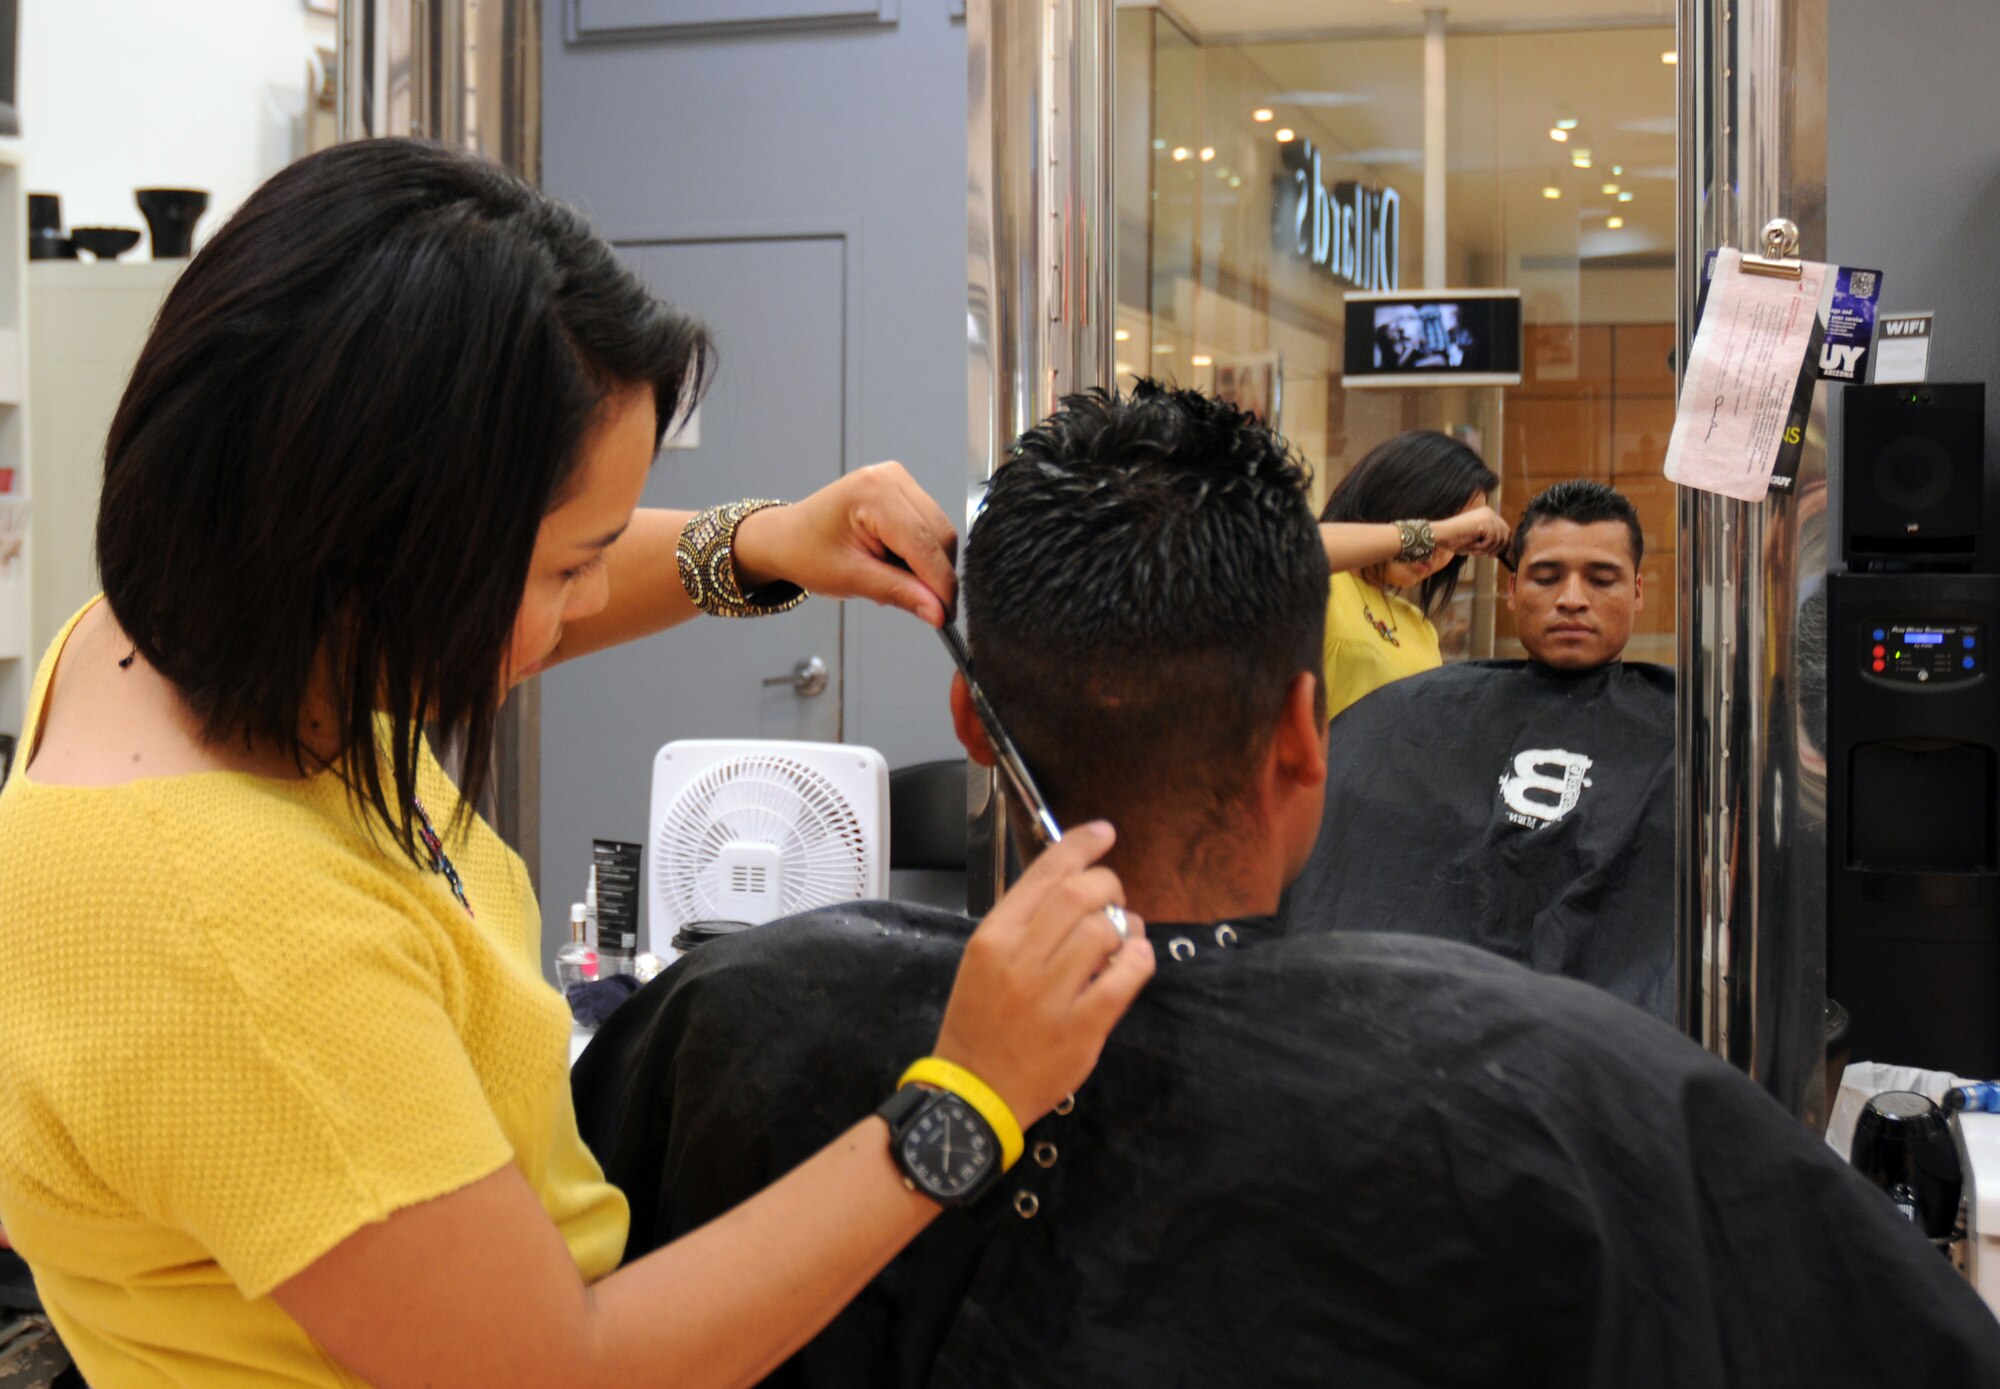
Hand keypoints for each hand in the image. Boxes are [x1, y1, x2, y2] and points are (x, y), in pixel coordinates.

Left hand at [731, 462, 958, 626]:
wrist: (787, 538)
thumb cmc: (806, 552)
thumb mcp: (852, 578)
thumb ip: (899, 592)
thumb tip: (937, 611)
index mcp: (874, 492)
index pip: (924, 544)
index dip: (940, 584)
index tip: (946, 616)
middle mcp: (891, 477)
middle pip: (939, 535)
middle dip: (935, 576)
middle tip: (925, 608)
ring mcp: (899, 480)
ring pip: (938, 533)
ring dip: (927, 565)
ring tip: (895, 581)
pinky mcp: (903, 490)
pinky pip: (929, 527)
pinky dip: (920, 554)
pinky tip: (895, 564)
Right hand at [930, 823, 1154, 1126]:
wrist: (974, 1090)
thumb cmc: (980, 1023)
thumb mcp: (985, 960)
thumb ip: (1026, 923)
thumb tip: (1075, 885)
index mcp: (994, 937)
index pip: (1044, 873)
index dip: (1080, 845)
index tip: (1103, 833)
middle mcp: (1020, 959)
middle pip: (1079, 894)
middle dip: (1109, 885)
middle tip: (1114, 899)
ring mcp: (1050, 995)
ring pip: (1104, 931)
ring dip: (1127, 925)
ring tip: (1125, 937)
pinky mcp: (1081, 1028)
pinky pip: (1123, 980)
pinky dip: (1139, 961)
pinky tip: (1135, 961)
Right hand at [1432, 505, 1511, 558]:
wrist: (1441, 535)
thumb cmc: (1455, 539)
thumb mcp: (1478, 539)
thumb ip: (1491, 540)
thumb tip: (1507, 550)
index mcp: (1487, 514)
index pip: (1504, 530)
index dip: (1502, 544)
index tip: (1494, 554)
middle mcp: (1489, 512)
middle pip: (1506, 533)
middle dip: (1498, 548)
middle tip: (1488, 556)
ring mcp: (1488, 516)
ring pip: (1499, 539)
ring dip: (1488, 549)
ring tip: (1475, 551)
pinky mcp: (1485, 522)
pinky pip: (1492, 540)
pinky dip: (1482, 547)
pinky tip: (1472, 547)